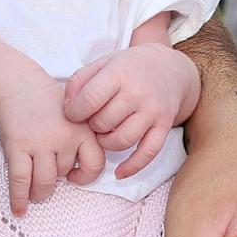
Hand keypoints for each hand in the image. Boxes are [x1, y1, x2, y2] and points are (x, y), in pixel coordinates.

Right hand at [0, 79, 104, 213]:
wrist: (17, 86)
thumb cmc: (47, 104)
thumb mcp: (76, 115)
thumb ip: (82, 140)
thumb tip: (78, 173)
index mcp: (83, 129)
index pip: (95, 164)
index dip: (86, 177)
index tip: (75, 177)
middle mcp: (64, 137)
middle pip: (64, 174)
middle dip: (55, 178)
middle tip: (46, 174)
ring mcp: (40, 142)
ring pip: (45, 183)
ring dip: (39, 193)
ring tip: (35, 193)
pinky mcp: (17, 147)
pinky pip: (21, 181)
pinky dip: (19, 199)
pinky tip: (19, 209)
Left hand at [65, 44, 200, 179]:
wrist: (169, 68)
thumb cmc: (129, 68)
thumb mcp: (102, 64)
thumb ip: (79, 81)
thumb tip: (67, 109)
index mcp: (119, 74)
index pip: (89, 100)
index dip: (74, 112)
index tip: (74, 114)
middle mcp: (137, 93)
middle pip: (103, 123)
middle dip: (92, 127)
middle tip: (93, 121)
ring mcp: (152, 111)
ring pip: (122, 141)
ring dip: (107, 143)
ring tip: (104, 135)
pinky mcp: (164, 126)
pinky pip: (148, 153)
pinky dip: (132, 167)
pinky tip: (119, 173)